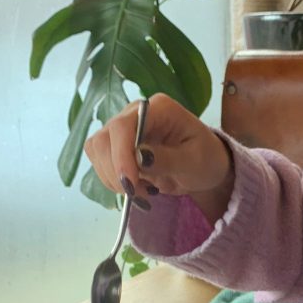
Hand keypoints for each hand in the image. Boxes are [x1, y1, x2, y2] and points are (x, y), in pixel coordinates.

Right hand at [84, 94, 233, 216]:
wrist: (205, 167)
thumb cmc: (206, 159)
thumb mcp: (195, 162)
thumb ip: (168, 159)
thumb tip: (139, 157)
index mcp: (158, 108)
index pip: (123, 126)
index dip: (121, 156)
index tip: (130, 183)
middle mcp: (134, 114)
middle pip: (103, 139)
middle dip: (116, 172)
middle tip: (140, 193)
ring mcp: (123, 130)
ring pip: (97, 152)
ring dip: (114, 179)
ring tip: (144, 191)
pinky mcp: (117, 147)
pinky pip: (101, 163)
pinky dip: (114, 181)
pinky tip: (138, 188)